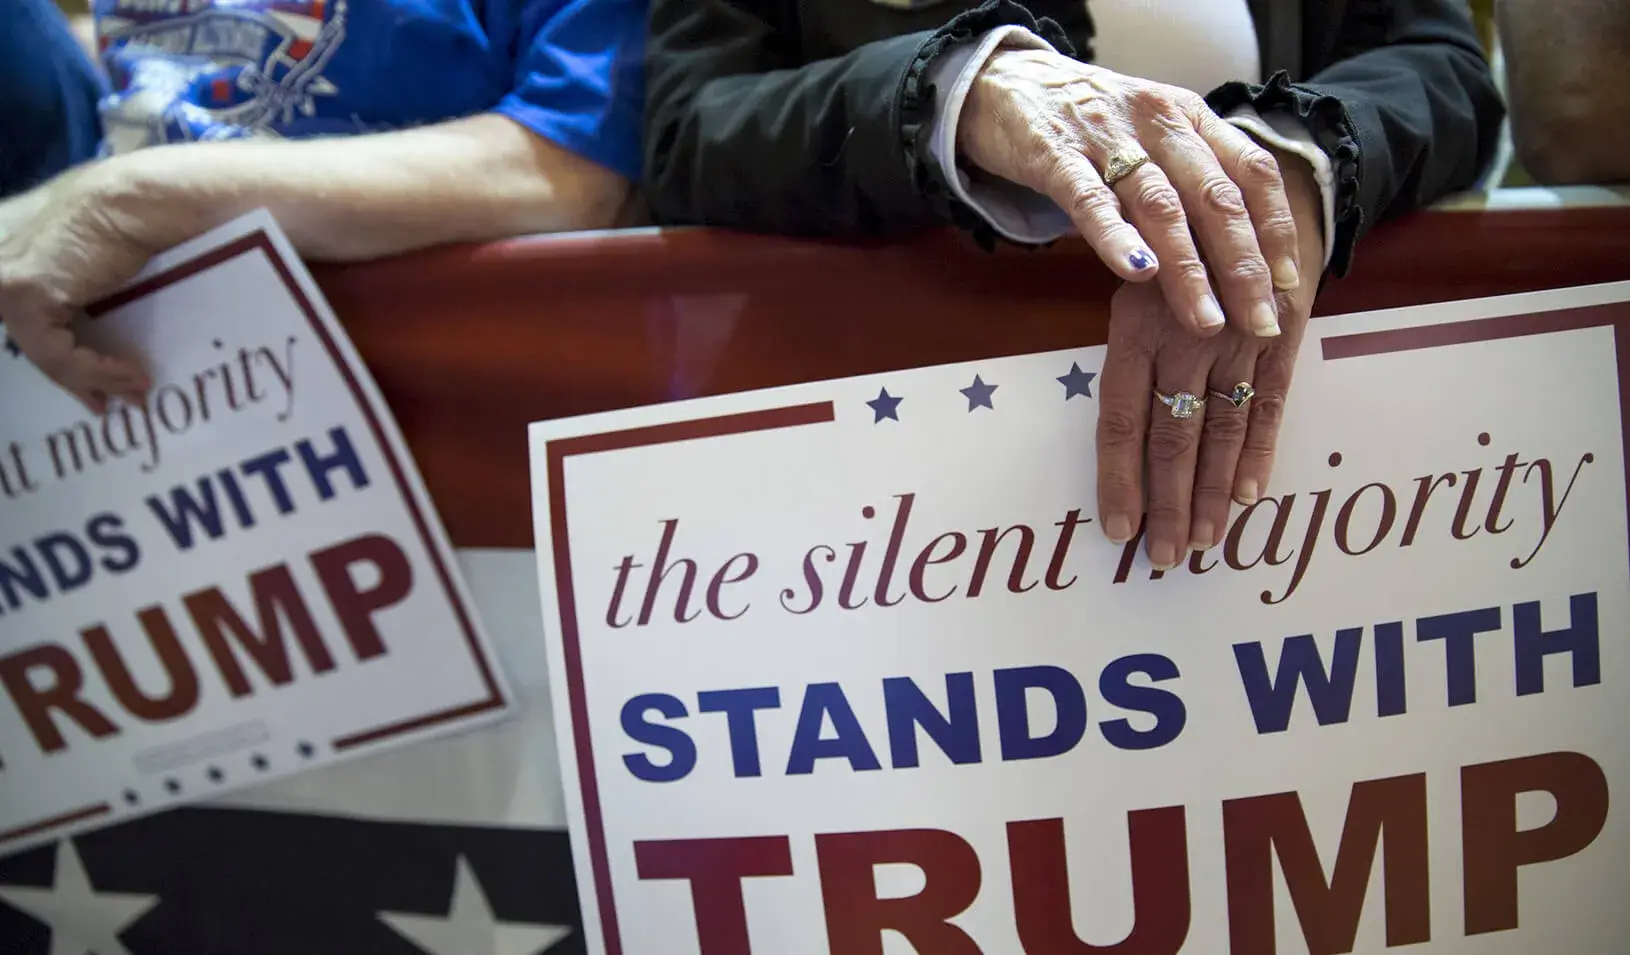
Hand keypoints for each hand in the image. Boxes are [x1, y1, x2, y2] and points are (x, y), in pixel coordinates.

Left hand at [0, 161, 156, 412]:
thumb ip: (91, 296)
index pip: (36, 330)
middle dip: (77, 381)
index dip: (68, 368)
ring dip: (95, 380)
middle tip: (112, 405)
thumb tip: (107, 331)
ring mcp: (8, 284)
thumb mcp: (108, 270)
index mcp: (24, 265)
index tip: (97, 397)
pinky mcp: (24, 292)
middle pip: (37, 346)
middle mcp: (6, 274)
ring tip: (137, 389)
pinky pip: (57, 353)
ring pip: (45, 355)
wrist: (141, 203)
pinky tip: (130, 375)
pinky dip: (95, 371)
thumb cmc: (139, 227)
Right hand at [958, 47, 1301, 337]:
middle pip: (1215, 197)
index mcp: (1190, 117)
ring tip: (1207, 321)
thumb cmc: (1089, 121)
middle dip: (1244, 266)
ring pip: (1162, 207)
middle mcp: (1158, 122)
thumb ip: (1191, 175)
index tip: (1289, 283)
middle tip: (1260, 322)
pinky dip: (1118, 240)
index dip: (1275, 228)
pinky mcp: (1055, 157)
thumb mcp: (1153, 132)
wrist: (1009, 82)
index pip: (1251, 171)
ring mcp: (1106, 138)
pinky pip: (1091, 202)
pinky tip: (1138, 276)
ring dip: (1190, 270)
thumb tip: (1241, 248)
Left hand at [1095, 147, 1323, 568]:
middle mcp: (1186, 339)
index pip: (1120, 419)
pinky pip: (1270, 405)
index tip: (1117, 530)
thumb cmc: (1178, 242)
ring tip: (1201, 544)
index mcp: (1136, 327)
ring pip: (1220, 431)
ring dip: (1211, 494)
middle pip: (1172, 437)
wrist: (1262, 182)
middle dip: (1166, 504)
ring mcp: (1238, 342)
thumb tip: (1113, 428)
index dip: (1119, 478)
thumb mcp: (1137, 282)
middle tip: (1162, 559)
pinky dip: (1259, 453)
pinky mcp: (1283, 339)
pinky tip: (1248, 497)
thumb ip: (1127, 349)